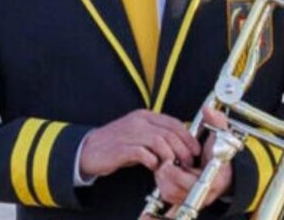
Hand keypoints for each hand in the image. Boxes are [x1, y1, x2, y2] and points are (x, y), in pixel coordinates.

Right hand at [79, 109, 201, 178]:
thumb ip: (156, 134)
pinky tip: (153, 166)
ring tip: (172, 165)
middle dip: (182, 149)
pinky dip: (152, 161)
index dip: (188, 136)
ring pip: (158, 141)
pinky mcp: (120, 148)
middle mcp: (138, 122)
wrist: (88, 149)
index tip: (195, 149)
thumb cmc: (116, 143)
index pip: (173, 123)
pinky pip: (142, 153)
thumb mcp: (139, 134)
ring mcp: (129, 134)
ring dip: (169, 156)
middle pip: (169, 133)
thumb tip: (180, 143)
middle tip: (187, 161)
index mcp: (145, 116)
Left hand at [152, 106, 233, 210]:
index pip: (192, 183)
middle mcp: (206, 193)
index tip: (170, 162)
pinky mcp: (186, 199)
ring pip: (171, 195)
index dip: (178, 174)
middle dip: (166, 176)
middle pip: (178, 192)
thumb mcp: (222, 134)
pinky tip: (164, 173)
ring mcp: (195, 198)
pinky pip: (169, 197)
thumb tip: (208, 110)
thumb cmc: (222, 151)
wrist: (224, 167)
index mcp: (216, 178)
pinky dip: (163, 185)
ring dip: (162, 180)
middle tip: (162, 163)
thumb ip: (216, 121)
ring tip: (163, 166)